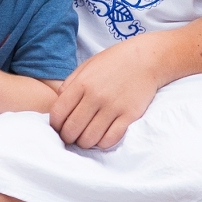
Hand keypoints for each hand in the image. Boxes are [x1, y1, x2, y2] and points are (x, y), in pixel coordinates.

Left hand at [49, 39, 163, 148]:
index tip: (59, 127)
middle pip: (71, 130)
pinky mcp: (129, 115)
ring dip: (84, 142)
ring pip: (89, 139)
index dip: (55, 125)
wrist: (147, 58)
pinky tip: (102, 135)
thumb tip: (58, 107)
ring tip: (87, 136)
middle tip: (72, 134)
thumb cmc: (114, 62)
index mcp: (82, 84)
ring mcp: (113, 107)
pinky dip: (102, 142)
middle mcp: (96, 96)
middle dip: (68, 137)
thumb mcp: (87, 66)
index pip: (58, 114)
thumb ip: (70, 85)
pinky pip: (110, 140)